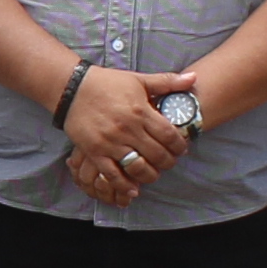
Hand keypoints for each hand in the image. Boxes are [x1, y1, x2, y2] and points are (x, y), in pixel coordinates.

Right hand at [61, 70, 190, 205]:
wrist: (72, 88)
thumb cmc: (107, 83)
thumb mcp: (138, 80)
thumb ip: (167, 82)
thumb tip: (194, 78)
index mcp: (141, 111)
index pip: (169, 135)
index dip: (180, 146)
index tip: (181, 149)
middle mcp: (128, 129)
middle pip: (158, 155)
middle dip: (168, 162)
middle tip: (169, 162)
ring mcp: (111, 142)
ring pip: (138, 168)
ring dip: (150, 175)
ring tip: (153, 174)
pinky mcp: (95, 152)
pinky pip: (112, 175)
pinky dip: (125, 185)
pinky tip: (133, 189)